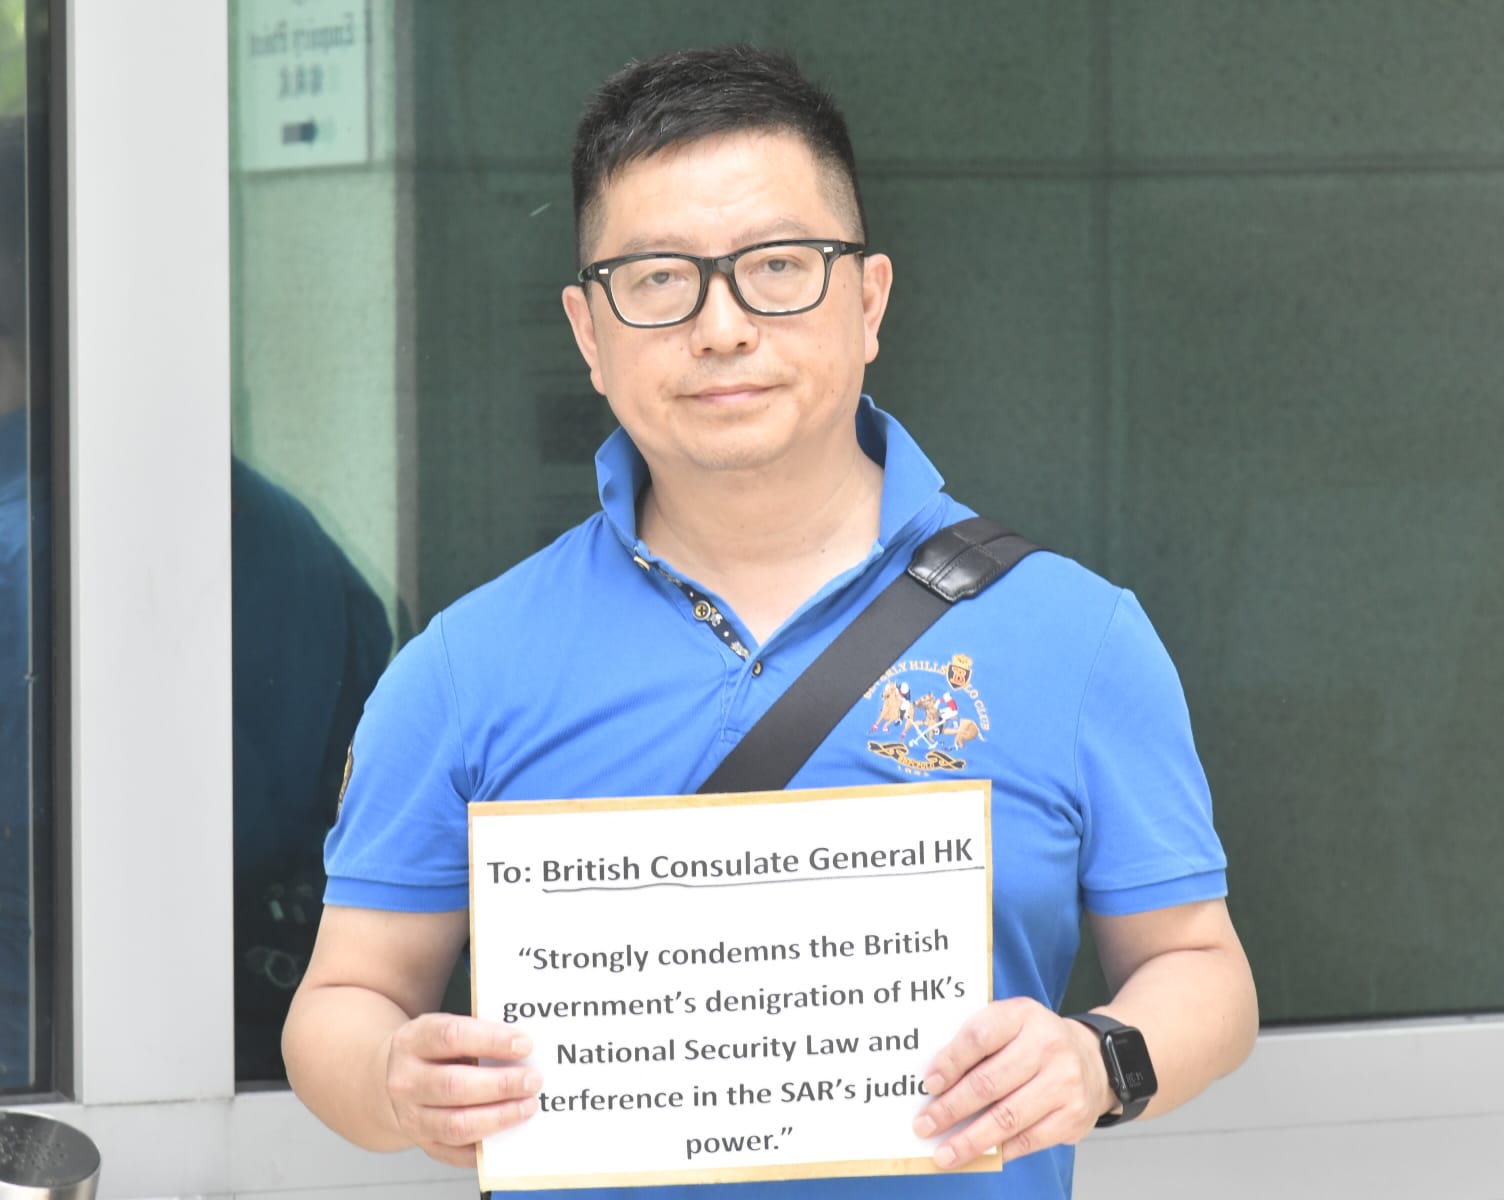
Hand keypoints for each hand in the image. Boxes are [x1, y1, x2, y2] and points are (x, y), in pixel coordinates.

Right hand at [383, 1012, 541, 1166]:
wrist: (394, 1078)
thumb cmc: (433, 1050)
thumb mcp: (447, 1027)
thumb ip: (479, 1034)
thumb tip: (523, 1048)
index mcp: (413, 1041)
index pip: (452, 1037)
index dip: (492, 1041)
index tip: (524, 1045)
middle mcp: (406, 1081)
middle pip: (454, 1086)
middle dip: (501, 1085)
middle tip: (532, 1080)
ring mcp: (411, 1117)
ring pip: (456, 1125)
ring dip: (499, 1117)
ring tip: (527, 1106)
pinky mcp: (424, 1144)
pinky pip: (458, 1153)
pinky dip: (488, 1146)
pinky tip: (510, 1132)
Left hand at [911, 998, 1113, 1169]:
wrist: (1092, 1058)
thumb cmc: (1035, 1042)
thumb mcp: (1010, 1023)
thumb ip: (977, 1042)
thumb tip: (936, 1082)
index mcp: (1023, 1014)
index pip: (979, 1036)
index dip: (950, 1062)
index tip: (929, 1084)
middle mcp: (1046, 1045)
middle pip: (989, 1082)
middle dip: (951, 1108)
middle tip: (925, 1125)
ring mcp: (1063, 1081)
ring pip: (1007, 1117)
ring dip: (970, 1140)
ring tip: (945, 1153)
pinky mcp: (1073, 1114)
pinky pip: (1029, 1139)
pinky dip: (1001, 1151)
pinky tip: (980, 1156)